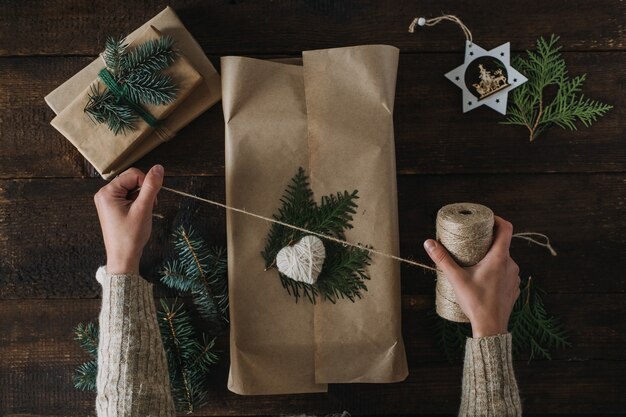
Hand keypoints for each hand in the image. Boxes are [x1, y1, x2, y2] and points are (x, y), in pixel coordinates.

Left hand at [93, 165, 163, 274]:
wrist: (123, 258)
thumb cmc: (130, 236)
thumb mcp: (143, 209)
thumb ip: (151, 186)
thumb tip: (159, 167)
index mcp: (107, 192)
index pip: (133, 174)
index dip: (146, 184)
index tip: (150, 201)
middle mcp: (104, 194)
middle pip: (132, 179)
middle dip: (144, 191)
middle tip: (147, 208)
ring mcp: (108, 201)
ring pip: (132, 188)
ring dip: (142, 197)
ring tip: (142, 213)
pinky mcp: (113, 207)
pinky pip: (129, 196)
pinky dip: (138, 203)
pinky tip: (138, 214)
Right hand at [423, 216, 520, 337]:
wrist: (491, 327)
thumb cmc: (476, 302)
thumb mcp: (456, 278)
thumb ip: (442, 259)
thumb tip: (429, 243)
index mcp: (499, 258)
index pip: (505, 228)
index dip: (496, 220)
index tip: (486, 219)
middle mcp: (511, 265)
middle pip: (502, 244)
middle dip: (488, 241)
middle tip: (473, 241)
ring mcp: (514, 277)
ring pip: (504, 259)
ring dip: (492, 257)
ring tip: (476, 261)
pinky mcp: (513, 288)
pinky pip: (506, 273)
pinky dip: (497, 271)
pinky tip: (484, 278)